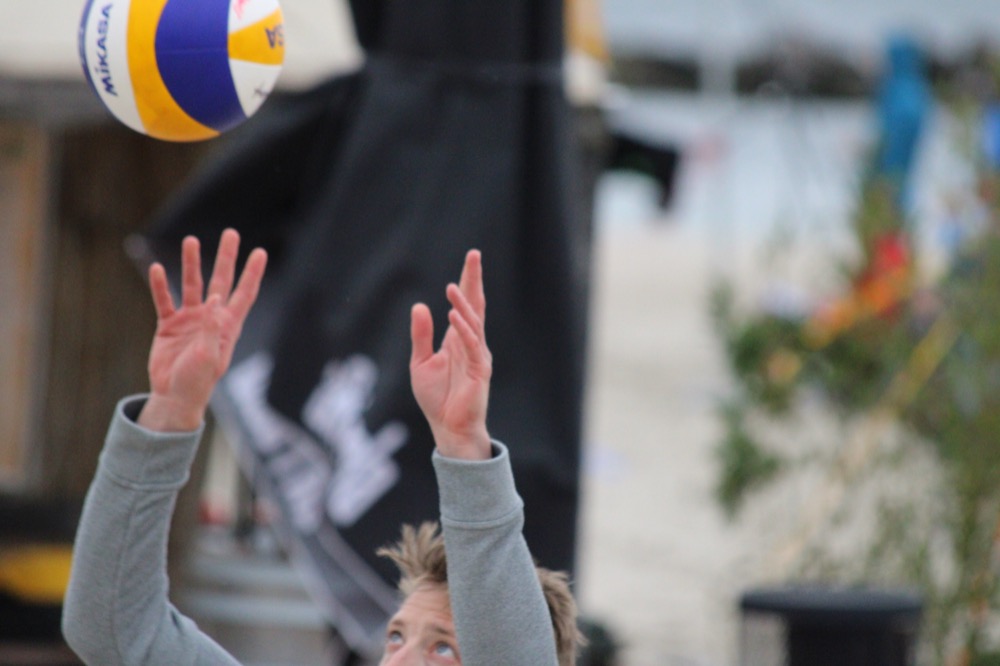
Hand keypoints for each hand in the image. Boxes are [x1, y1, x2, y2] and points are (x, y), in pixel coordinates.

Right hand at [138, 229, 266, 431]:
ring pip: (192, 285)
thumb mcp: (209, 355)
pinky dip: (160, 285)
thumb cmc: (198, 381)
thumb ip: (212, 327)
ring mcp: (190, 319)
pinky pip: (164, 300)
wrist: (174, 397)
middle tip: (231, 233)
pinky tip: (157, 268)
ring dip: (191, 263)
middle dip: (226, 258)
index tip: (260, 252)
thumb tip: (217, 299)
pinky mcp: (169, 325)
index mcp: (228, 325)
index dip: (252, 273)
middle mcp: (211, 317)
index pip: (244, 293)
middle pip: (221, 280)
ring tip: (191, 240)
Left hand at [410, 250, 491, 459]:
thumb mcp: (421, 362)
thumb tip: (420, 306)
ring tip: (452, 287)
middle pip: (476, 304)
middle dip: (474, 280)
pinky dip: (464, 329)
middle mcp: (471, 342)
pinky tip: (454, 316)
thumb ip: (421, 335)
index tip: (471, 257)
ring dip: (463, 304)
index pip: (466, 304)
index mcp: (458, 338)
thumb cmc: (437, 397)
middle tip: (474, 255)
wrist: (448, 427)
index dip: (468, 281)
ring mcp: (478, 355)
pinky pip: (472, 345)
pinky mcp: (479, 370)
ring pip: (473, 322)